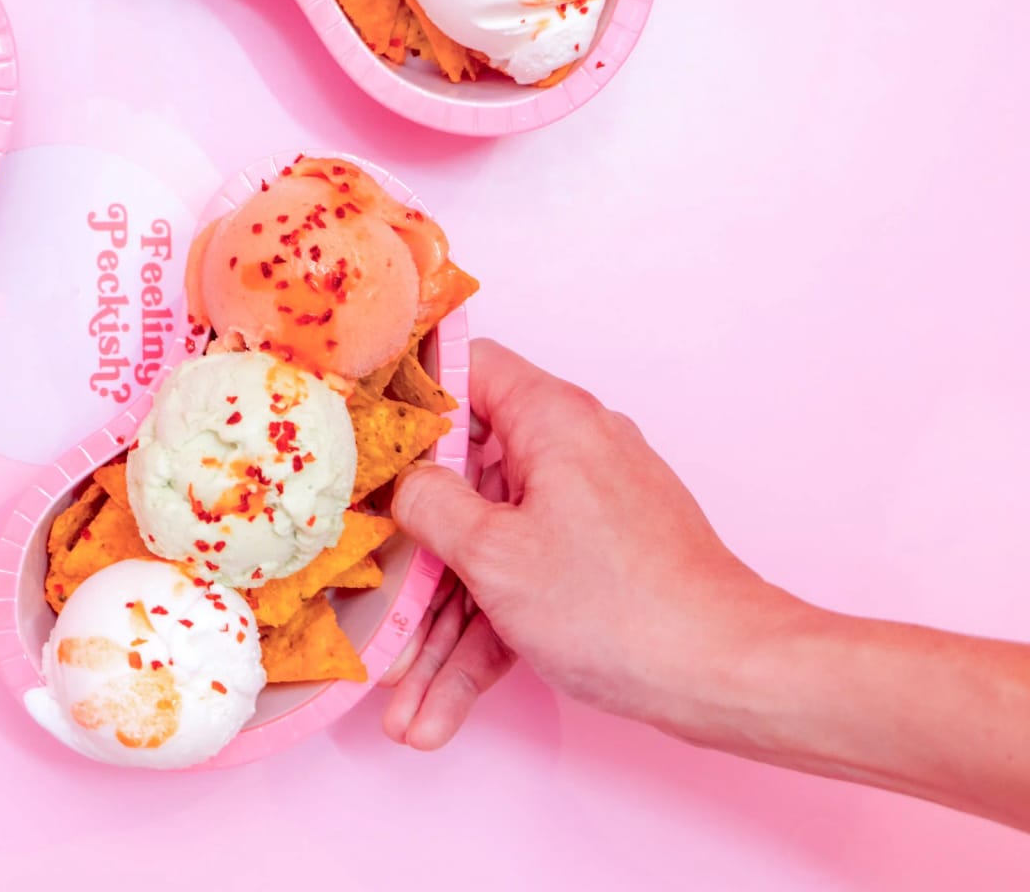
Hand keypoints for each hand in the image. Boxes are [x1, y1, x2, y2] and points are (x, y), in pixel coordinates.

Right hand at [379, 339, 795, 748]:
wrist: (726, 677)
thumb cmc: (620, 605)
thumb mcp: (494, 554)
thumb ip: (429, 504)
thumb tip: (401, 483)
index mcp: (551, 421)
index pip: (469, 371)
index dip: (409, 395)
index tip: (358, 429)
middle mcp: (569, 455)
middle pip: (463, 487)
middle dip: (413, 562)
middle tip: (366, 599)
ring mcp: (583, 515)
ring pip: (487, 558)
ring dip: (440, 634)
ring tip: (400, 702)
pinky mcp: (594, 568)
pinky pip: (519, 594)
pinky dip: (483, 646)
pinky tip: (437, 714)